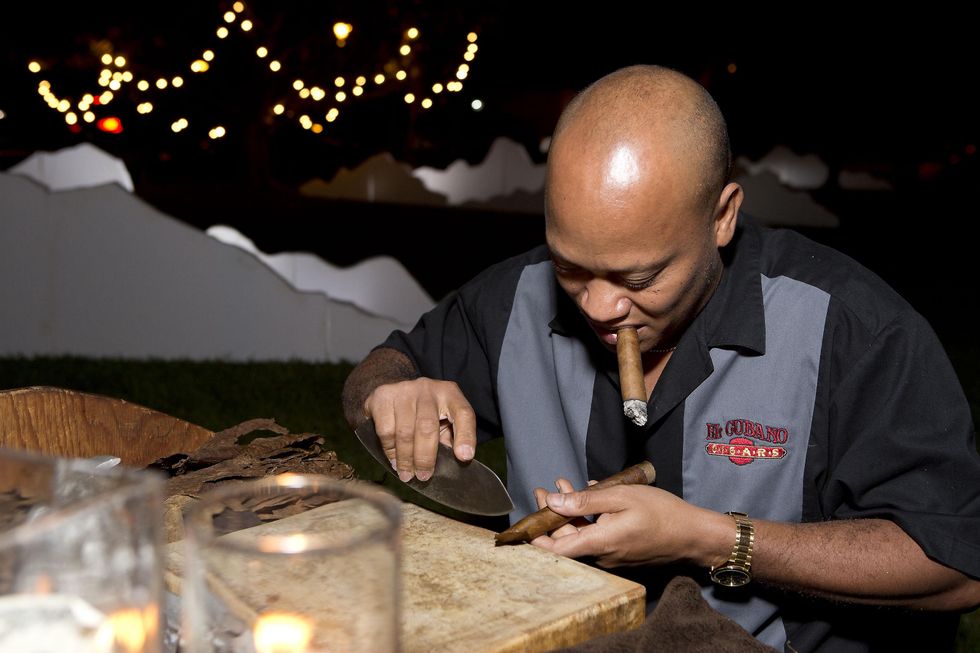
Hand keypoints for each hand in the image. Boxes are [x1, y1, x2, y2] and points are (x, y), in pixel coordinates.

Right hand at [364, 377, 475, 481]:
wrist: (396, 389)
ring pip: (405, 431)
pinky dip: (390, 450)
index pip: (463, 413)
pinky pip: (385, 430)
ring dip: (405, 459)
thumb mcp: (445, 419)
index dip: (466, 437)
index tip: (464, 457)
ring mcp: (404, 390)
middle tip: (424, 476)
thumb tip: (457, 462)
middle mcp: (428, 389)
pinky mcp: (382, 396)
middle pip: (428, 427)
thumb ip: (453, 438)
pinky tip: (393, 461)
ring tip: (407, 474)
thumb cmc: (426, 412)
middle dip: (425, 457)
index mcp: (450, 394)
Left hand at [530, 484, 723, 567]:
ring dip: (571, 511)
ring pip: (582, 535)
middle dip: (552, 513)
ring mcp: (612, 556)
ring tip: (565, 484)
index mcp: (599, 543)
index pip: (556, 550)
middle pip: (567, 539)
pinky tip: (590, 495)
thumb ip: (585, 500)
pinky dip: (588, 517)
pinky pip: (597, 536)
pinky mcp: (620, 553)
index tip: (523, 523)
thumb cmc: (661, 513)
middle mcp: (602, 556)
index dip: (535, 539)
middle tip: (545, 488)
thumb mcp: (620, 497)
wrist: (692, 534)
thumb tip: (554, 501)